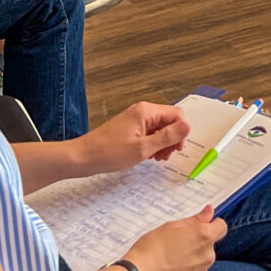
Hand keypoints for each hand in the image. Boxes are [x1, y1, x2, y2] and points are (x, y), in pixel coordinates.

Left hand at [77, 102, 191, 173]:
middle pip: (169, 121)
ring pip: (159, 129)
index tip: (177, 149)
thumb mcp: (143, 148)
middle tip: (166, 157)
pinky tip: (148, 156)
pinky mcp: (129, 129)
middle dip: (172, 139)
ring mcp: (135, 120)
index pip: (177, 114)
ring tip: (157, 159)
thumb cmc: (110, 153)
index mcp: (146, 111)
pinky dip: (152, 144)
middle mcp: (142, 112)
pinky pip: (149, 134)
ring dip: (163, 143)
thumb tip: (188, 127)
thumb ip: (167, 137)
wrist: (82, 157)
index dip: (181, 131)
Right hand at [124, 206, 224, 270]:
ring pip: (202, 260)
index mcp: (205, 236)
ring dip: (193, 258)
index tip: (201, 225)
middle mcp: (208, 255)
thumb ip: (194, 220)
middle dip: (198, 242)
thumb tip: (210, 211)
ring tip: (171, 259)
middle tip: (177, 243)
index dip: (212, 224)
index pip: (222, 227)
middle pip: (210, 245)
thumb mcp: (171, 227)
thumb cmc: (152, 248)